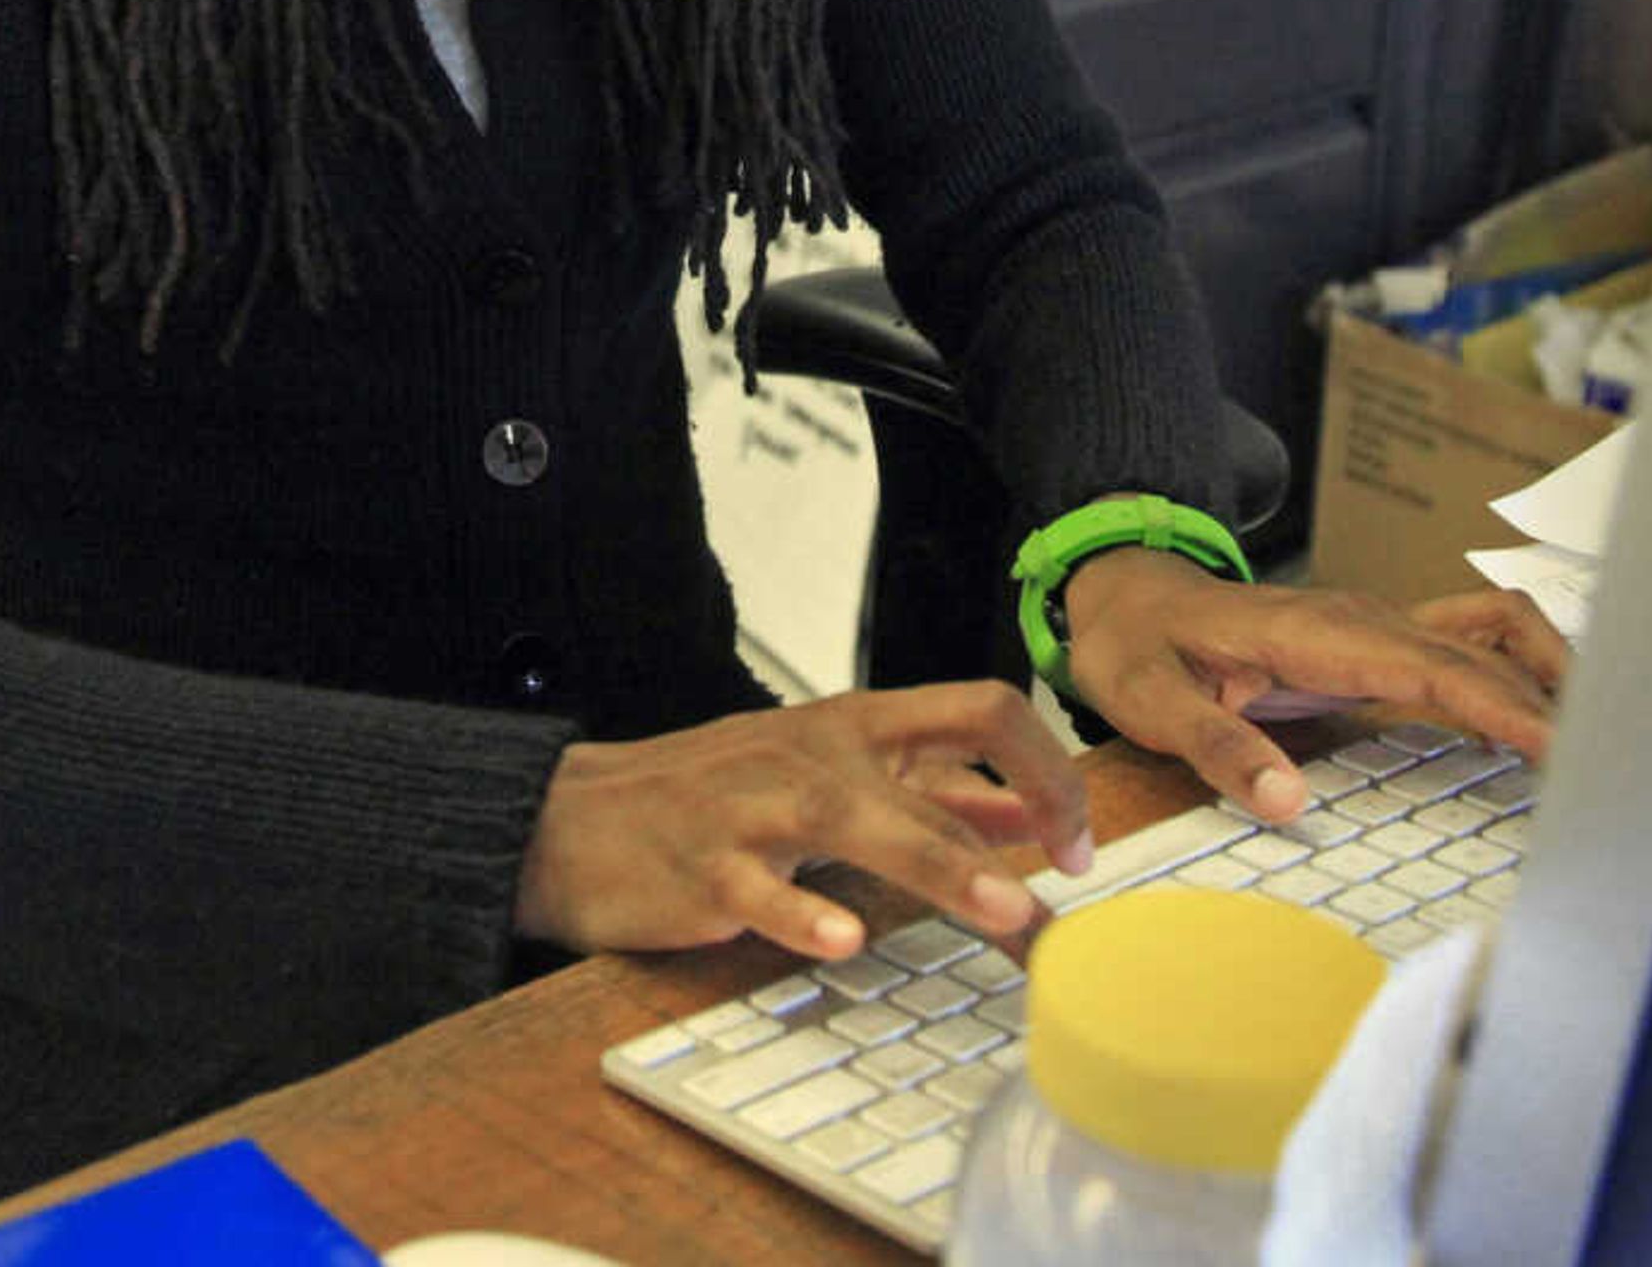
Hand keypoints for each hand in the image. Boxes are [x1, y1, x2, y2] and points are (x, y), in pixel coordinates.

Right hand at [512, 682, 1091, 963]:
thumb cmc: (717, 797)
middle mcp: (818, 753)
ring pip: (862, 823)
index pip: (980, 708)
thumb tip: (1036, 811)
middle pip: (940, 763)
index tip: (1076, 840)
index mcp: (858, 724)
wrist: (575, 817)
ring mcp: (758, 807)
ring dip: (943, 868)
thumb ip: (933, 793)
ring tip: (1001, 914)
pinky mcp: (704, 866)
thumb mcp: (832, 775)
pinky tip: (842, 943)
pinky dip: (802, 917)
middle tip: (1066, 888)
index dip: (1045, 764)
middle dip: (1018, 818)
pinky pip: (760, 892)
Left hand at [1057, 554, 1567, 822]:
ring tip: (1601, 735)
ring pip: (1493, 631)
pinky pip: (1469, 639)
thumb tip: (1286, 801)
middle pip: (1486, 652)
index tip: (1563, 747)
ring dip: (1550, 669)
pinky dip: (1519, 668)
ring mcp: (1378, 624)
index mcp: (1319, 635)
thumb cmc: (1137, 646)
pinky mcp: (1380, 639)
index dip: (1505, 706)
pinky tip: (1545, 714)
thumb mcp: (1150, 700)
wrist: (1125, 592)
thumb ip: (1218, 747)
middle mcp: (1364, 620)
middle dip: (1555, 698)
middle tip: (1613, 766)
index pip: (1437, 667)